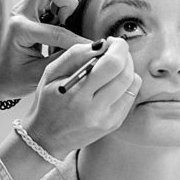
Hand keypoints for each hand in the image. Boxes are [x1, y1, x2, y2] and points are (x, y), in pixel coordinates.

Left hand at [0, 0, 89, 98]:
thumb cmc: (15, 78)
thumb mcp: (40, 75)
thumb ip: (65, 61)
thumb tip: (90, 51)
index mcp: (20, 30)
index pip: (57, 31)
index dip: (79, 41)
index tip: (93, 48)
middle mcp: (20, 13)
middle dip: (66, 2)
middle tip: (67, 22)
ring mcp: (22, 7)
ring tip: (61, 18)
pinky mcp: (26, 6)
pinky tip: (57, 16)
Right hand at [22, 37, 141, 157]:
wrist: (46, 138)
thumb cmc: (47, 102)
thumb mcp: (51, 74)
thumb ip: (75, 55)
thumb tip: (101, 44)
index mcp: (77, 95)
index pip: (112, 65)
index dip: (118, 47)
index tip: (112, 41)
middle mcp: (96, 110)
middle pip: (126, 74)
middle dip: (125, 55)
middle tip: (116, 49)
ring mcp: (108, 119)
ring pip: (132, 84)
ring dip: (128, 67)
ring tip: (114, 64)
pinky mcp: (114, 124)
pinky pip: (131, 96)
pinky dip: (126, 83)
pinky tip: (113, 81)